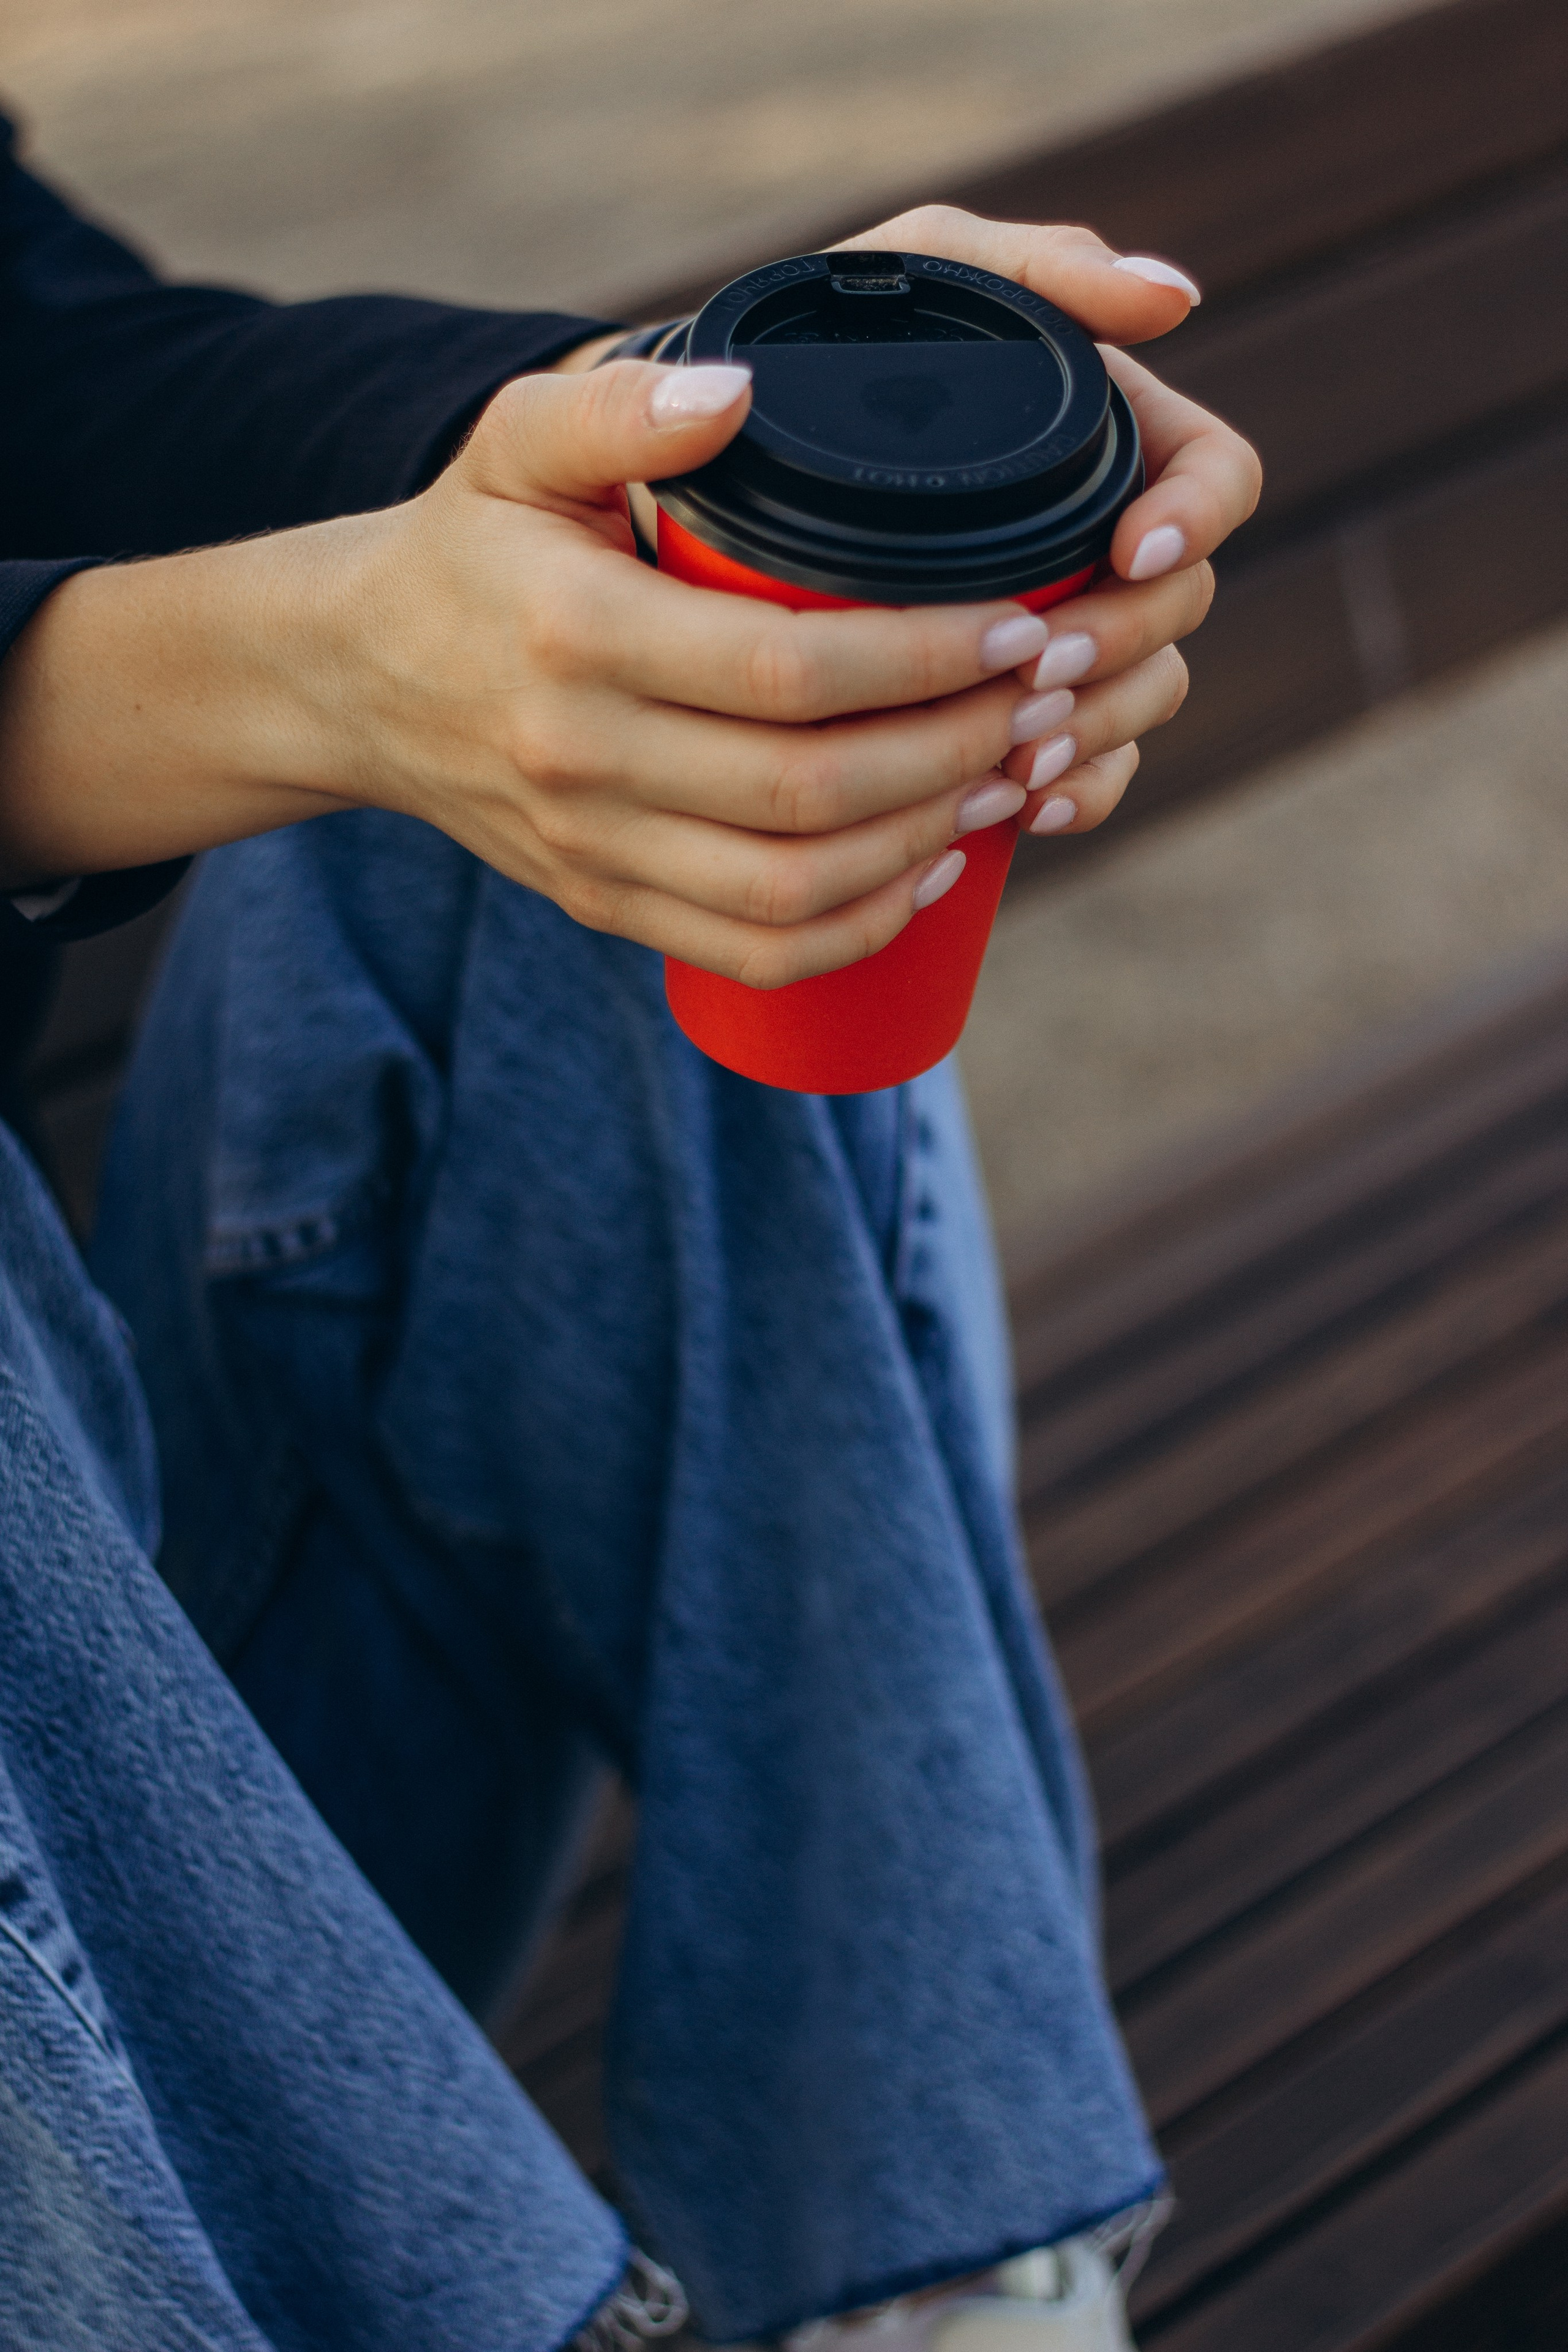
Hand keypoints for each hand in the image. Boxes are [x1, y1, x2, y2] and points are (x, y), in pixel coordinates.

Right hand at [0, 360, 1087, 984]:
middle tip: (1043, 700)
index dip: (924, 656)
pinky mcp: (606, 905)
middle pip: (809, 791)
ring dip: (924, 843)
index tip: (1021, 622)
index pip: (788, 669)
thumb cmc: (467, 547)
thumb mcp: (512, 441)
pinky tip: (928, 869)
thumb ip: (619, 405)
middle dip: (954, 751)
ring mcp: (594, 850)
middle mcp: (581, 759)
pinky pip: (752, 949)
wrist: (355, 681)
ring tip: (1007, 775)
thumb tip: (739, 389)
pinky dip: (857, 926)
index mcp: (574, 636)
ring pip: (794, 890)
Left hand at [834, 209, 1262, 837]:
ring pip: (1145, 695)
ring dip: (1101, 729)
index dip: (1195, 519)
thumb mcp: (924, 268)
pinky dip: (1073, 792)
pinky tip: (1024, 808)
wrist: (719, 454)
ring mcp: (1070, 626)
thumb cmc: (834, 334)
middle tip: (1037, 668)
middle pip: (1180, 605)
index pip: (1216, 478)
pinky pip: (1089, 768)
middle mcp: (1106, 535)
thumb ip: (1040, 262)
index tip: (1129, 547)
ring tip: (1022, 752)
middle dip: (1124, 645)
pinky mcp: (1018, 706)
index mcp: (1114, 433)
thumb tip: (1174, 300)